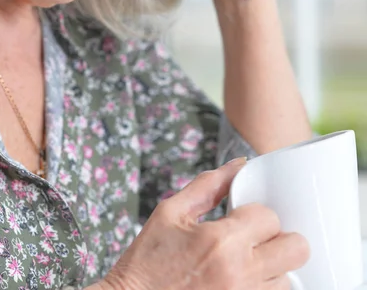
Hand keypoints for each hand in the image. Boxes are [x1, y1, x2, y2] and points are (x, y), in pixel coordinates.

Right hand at [101, 159, 309, 289]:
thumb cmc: (147, 261)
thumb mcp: (170, 212)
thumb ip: (208, 186)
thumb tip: (238, 165)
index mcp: (220, 240)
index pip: (270, 217)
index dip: (257, 214)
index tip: (241, 219)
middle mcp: (239, 274)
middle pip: (296, 249)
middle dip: (281, 238)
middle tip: (259, 239)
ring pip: (289, 280)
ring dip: (274, 267)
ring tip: (249, 263)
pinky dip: (265, 287)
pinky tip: (245, 280)